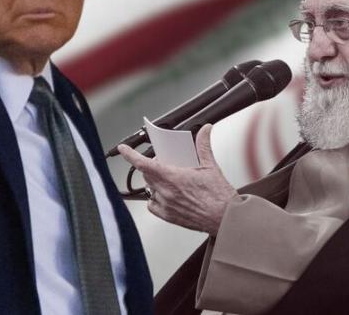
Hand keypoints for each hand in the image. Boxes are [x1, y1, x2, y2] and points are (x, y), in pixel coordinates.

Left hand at [119, 124, 236, 235]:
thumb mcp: (211, 166)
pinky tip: (166, 194)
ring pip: (150, 189)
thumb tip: (205, 130)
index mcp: (174, 178)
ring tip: (168, 178)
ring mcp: (166, 206)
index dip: (130, 155)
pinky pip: (153, 205)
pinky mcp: (169, 217)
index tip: (123, 149)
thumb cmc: (219, 197)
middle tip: (165, 163)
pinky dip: (155, 198)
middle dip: (152, 166)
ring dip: (155, 181)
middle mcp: (167, 192)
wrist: (225, 219)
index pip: (144, 164)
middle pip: (147, 175)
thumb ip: (204, 145)